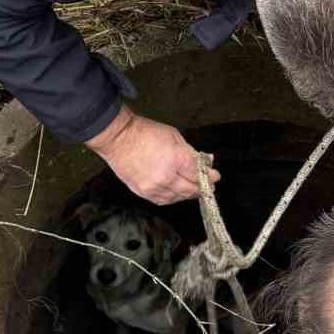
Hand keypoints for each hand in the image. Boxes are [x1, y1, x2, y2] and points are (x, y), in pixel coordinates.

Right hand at [86, 107, 218, 204]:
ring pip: (177, 197)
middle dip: (202, 188)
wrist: (118, 138)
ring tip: (193, 189)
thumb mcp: (174, 136)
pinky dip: (173, 198)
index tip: (215, 176)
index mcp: (176, 160)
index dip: (210, 176)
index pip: (198, 174)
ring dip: (188, 194)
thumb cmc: (145, 133)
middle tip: (209, 186)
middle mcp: (166, 177)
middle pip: (190, 189)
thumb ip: (191, 151)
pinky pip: (163, 201)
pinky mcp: (142, 192)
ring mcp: (153, 187)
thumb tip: (207, 160)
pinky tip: (177, 193)